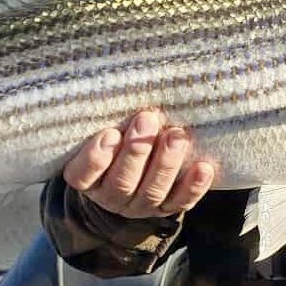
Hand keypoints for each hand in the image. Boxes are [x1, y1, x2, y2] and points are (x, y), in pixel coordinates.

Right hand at [63, 109, 215, 218]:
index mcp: (88, 178)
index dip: (95, 158)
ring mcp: (140, 205)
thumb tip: (123, 78)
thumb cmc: (115, 139)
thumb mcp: (103, 129)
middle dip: (136, 151)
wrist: (132, 173)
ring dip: (165, 162)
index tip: (110, 133)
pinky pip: (180, 201)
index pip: (82, 175)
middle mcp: (111, 196)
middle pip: (121, 183)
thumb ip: (108, 116)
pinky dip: (193, 186)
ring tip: (176, 135)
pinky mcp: (167, 207)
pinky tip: (203, 167)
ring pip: (152, 191)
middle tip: (147, 119)